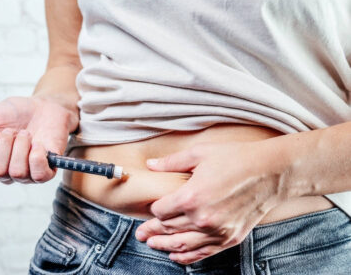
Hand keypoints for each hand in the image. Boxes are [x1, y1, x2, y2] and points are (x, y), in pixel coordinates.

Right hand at [0, 96, 78, 183]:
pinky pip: (39, 175)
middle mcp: (6, 172)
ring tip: (26, 134)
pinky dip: (37, 157)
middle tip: (12, 131)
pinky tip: (38, 144)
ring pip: (17, 172)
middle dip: (4, 145)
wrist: (43, 106)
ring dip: (21, 146)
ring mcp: (27, 174)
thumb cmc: (15, 114)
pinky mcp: (47, 171)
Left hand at [135, 141, 289, 263]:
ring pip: (182, 245)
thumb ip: (172, 162)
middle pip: (168, 229)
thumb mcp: (200, 153)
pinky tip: (176, 256)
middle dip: (152, 231)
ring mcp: (216, 231)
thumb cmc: (236, 158)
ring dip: (164, 246)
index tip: (153, 207)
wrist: (270, 172)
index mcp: (191, 196)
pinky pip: (202, 253)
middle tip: (140, 234)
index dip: (154, 209)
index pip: (161, 210)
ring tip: (152, 244)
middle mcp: (201, 218)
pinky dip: (186, 257)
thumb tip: (150, 166)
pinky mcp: (229, 238)